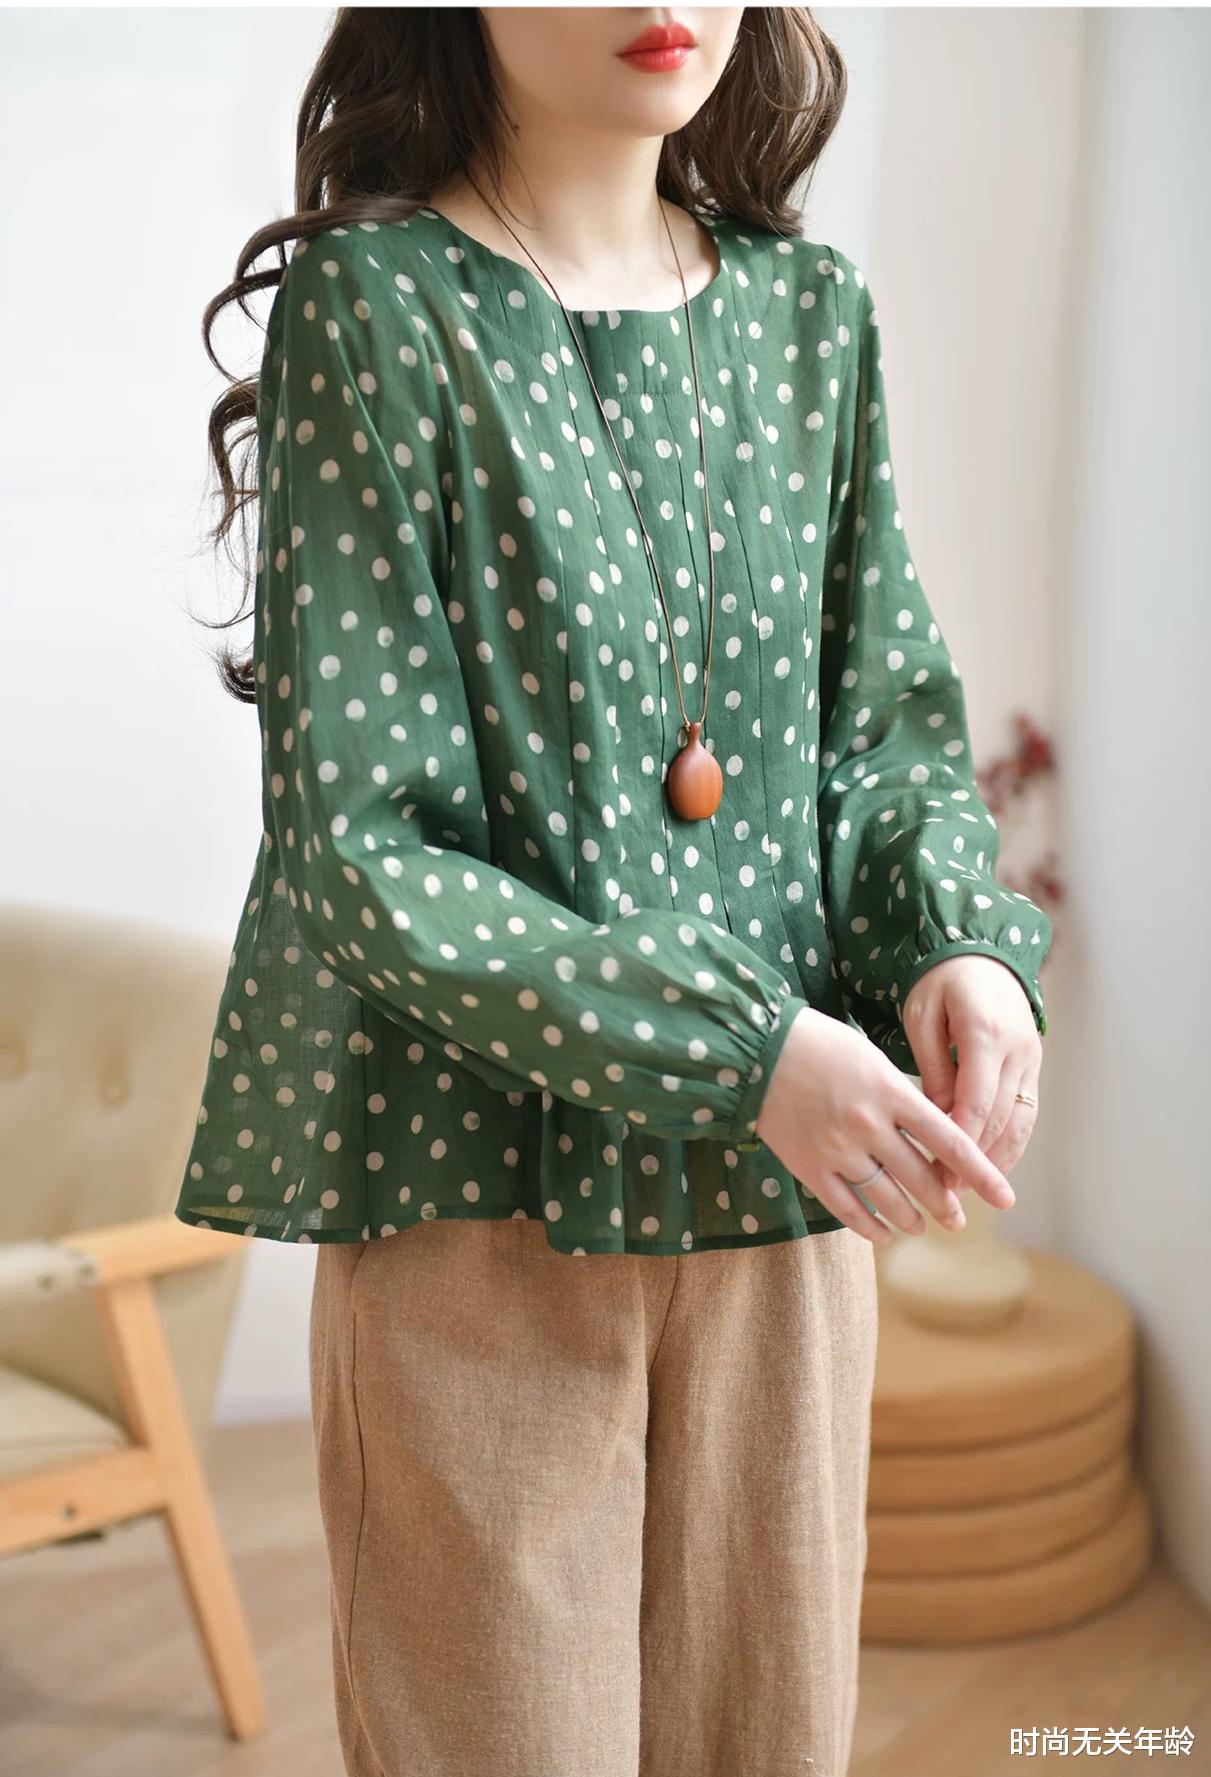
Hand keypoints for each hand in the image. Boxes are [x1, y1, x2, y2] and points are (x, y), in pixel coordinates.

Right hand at [754, 1007, 1016, 1245]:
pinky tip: (884, 1234)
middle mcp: (869, 1126)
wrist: (757, 1051)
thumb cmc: (820, 1044)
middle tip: (958, 1219)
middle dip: (946, 1204)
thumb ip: (902, 1097)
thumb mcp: (871, 1058)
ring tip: (921, 1226)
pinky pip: (848, 1209)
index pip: (949, 1141)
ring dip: (911, 1218)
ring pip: (888, 1199)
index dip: (981, 1173)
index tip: (1004, 1197)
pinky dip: (870, 1226)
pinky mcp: (810, 1167)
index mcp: (891, 1092)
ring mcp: (838, 1150)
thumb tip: (935, 1135)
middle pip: (922, 1177)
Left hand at [900, 954, 1042, 1193]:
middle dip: (974, 1159)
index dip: (960, 1141)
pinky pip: (1027, 1112)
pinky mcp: (1034, 1065)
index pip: (977, 1101)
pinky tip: (990, 1167)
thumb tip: (938, 1119)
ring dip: (996, 1158)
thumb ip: (932, 1067)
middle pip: (1000, 1118)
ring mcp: (1031, 1058)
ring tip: (966, 1188)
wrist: (982, 954)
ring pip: (1019, 1121)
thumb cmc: (940, 982)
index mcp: (986, 1033)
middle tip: (945, 1191)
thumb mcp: (923, 1016)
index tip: (940, 1172)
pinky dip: (1011, 1143)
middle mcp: (1018, 1049)